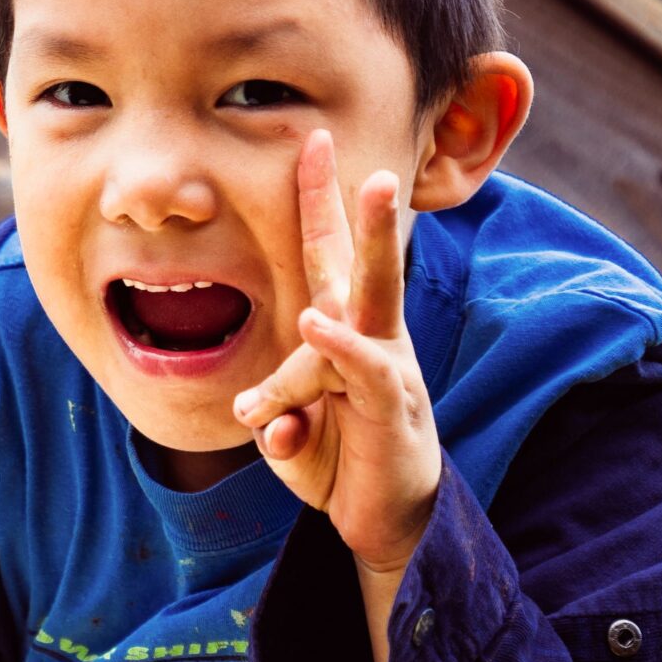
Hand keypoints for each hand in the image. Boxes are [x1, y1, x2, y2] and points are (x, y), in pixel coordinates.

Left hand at [234, 130, 441, 577]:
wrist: (385, 520)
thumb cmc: (341, 460)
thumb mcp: (291, 436)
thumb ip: (276, 418)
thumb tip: (268, 424)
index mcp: (345, 330)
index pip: (330, 257)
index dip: (320, 201)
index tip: (311, 141)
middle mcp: (371, 337)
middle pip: (365, 258)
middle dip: (360, 199)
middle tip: (351, 144)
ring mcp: (386, 367)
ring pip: (374, 295)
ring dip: (376, 237)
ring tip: (375, 183)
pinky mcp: (393, 406)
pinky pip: (367, 367)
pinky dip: (341, 344)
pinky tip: (315, 322)